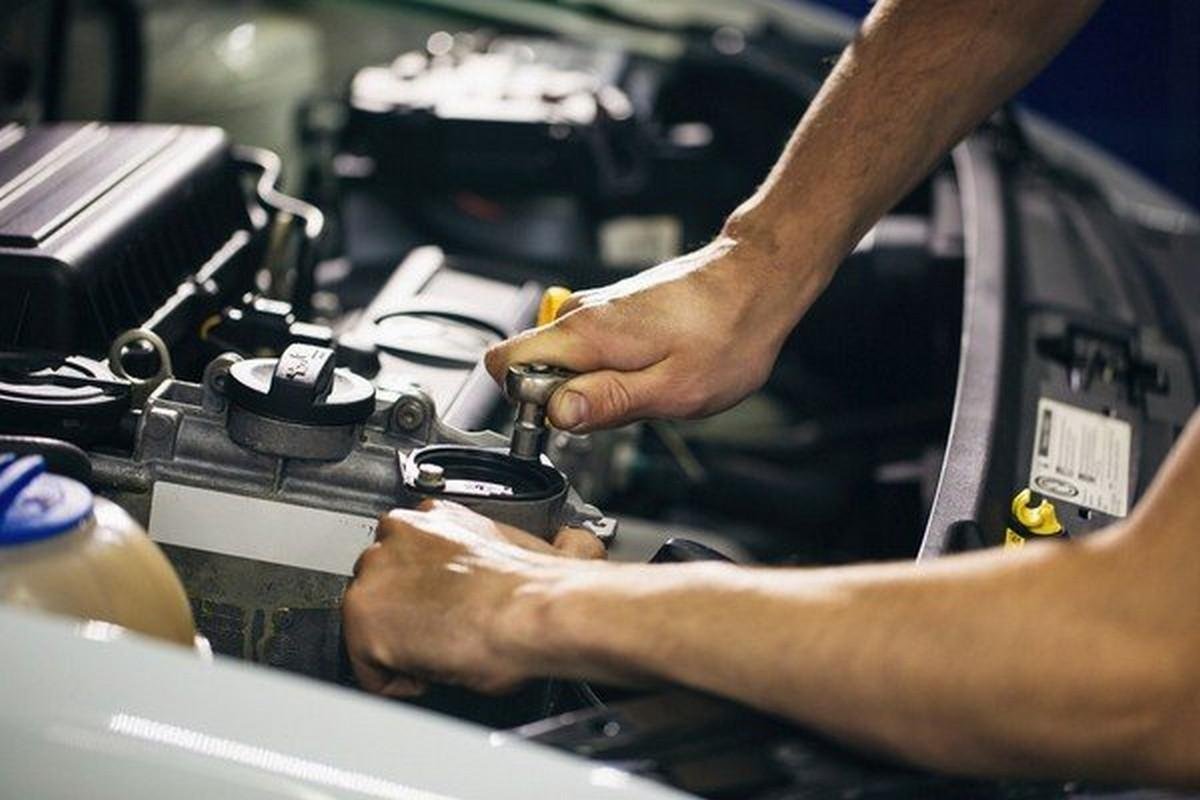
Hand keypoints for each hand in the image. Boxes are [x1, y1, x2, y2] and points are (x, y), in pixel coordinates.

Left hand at [342, 500, 604, 696]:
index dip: (424, 589)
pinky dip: (394, 681)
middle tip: (441, 632)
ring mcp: (375, 575)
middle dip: (404, 612)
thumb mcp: (505, 549)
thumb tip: (498, 569)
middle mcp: (397, 535)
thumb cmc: (532, 589)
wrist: (532, 611)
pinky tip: (430, 674)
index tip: (443, 605)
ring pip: (368, 620)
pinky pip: (367, 668)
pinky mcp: (364, 620)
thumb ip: (475, 556)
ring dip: (397, 642)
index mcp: (434, 514)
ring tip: (439, 653)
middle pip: (379, 582)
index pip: (405, 552)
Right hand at [484, 235, 825, 431]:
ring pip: (561, 363)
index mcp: (587, 333)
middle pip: (531, 368)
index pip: (505, 364)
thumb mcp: (671, 390)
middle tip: (621, 405)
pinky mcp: (610, 314)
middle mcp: (581, 315)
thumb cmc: (726, 334)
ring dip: (593, 386)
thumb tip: (557, 415)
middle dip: (565, 400)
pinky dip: (610, 370)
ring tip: (647, 384)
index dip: (525, 402)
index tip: (565, 419)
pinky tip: (652, 369)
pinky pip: (586, 352)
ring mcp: (594, 311)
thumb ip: (608, 403)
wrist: (756, 283)